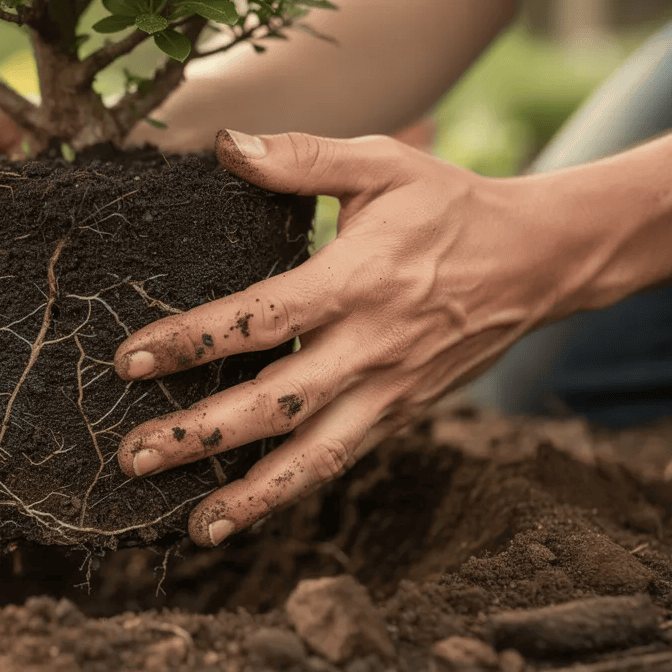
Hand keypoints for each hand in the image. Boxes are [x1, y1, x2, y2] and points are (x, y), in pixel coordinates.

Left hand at [113, 129, 577, 547]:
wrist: (541, 260)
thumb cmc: (449, 207)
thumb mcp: (383, 165)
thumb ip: (302, 158)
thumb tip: (226, 146)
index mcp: (358, 280)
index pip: (262, 319)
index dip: (193, 341)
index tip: (131, 360)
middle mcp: (372, 346)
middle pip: (278, 404)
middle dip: (203, 435)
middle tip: (135, 456)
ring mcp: (390, 390)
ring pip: (315, 455)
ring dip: (253, 493)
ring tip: (196, 526)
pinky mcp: (402, 414)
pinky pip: (343, 461)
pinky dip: (295, 490)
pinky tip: (249, 511)